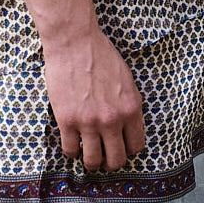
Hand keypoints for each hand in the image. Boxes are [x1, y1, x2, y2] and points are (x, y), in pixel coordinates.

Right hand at [43, 27, 145, 171]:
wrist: (74, 40)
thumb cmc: (100, 54)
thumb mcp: (126, 79)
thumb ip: (128, 105)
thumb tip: (128, 126)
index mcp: (131, 108)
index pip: (136, 146)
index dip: (127, 150)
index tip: (119, 146)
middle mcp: (113, 119)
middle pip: (116, 160)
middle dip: (110, 162)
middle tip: (103, 156)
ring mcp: (89, 121)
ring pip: (93, 161)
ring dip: (91, 161)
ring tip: (87, 152)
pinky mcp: (67, 120)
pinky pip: (70, 150)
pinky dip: (71, 150)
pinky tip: (72, 141)